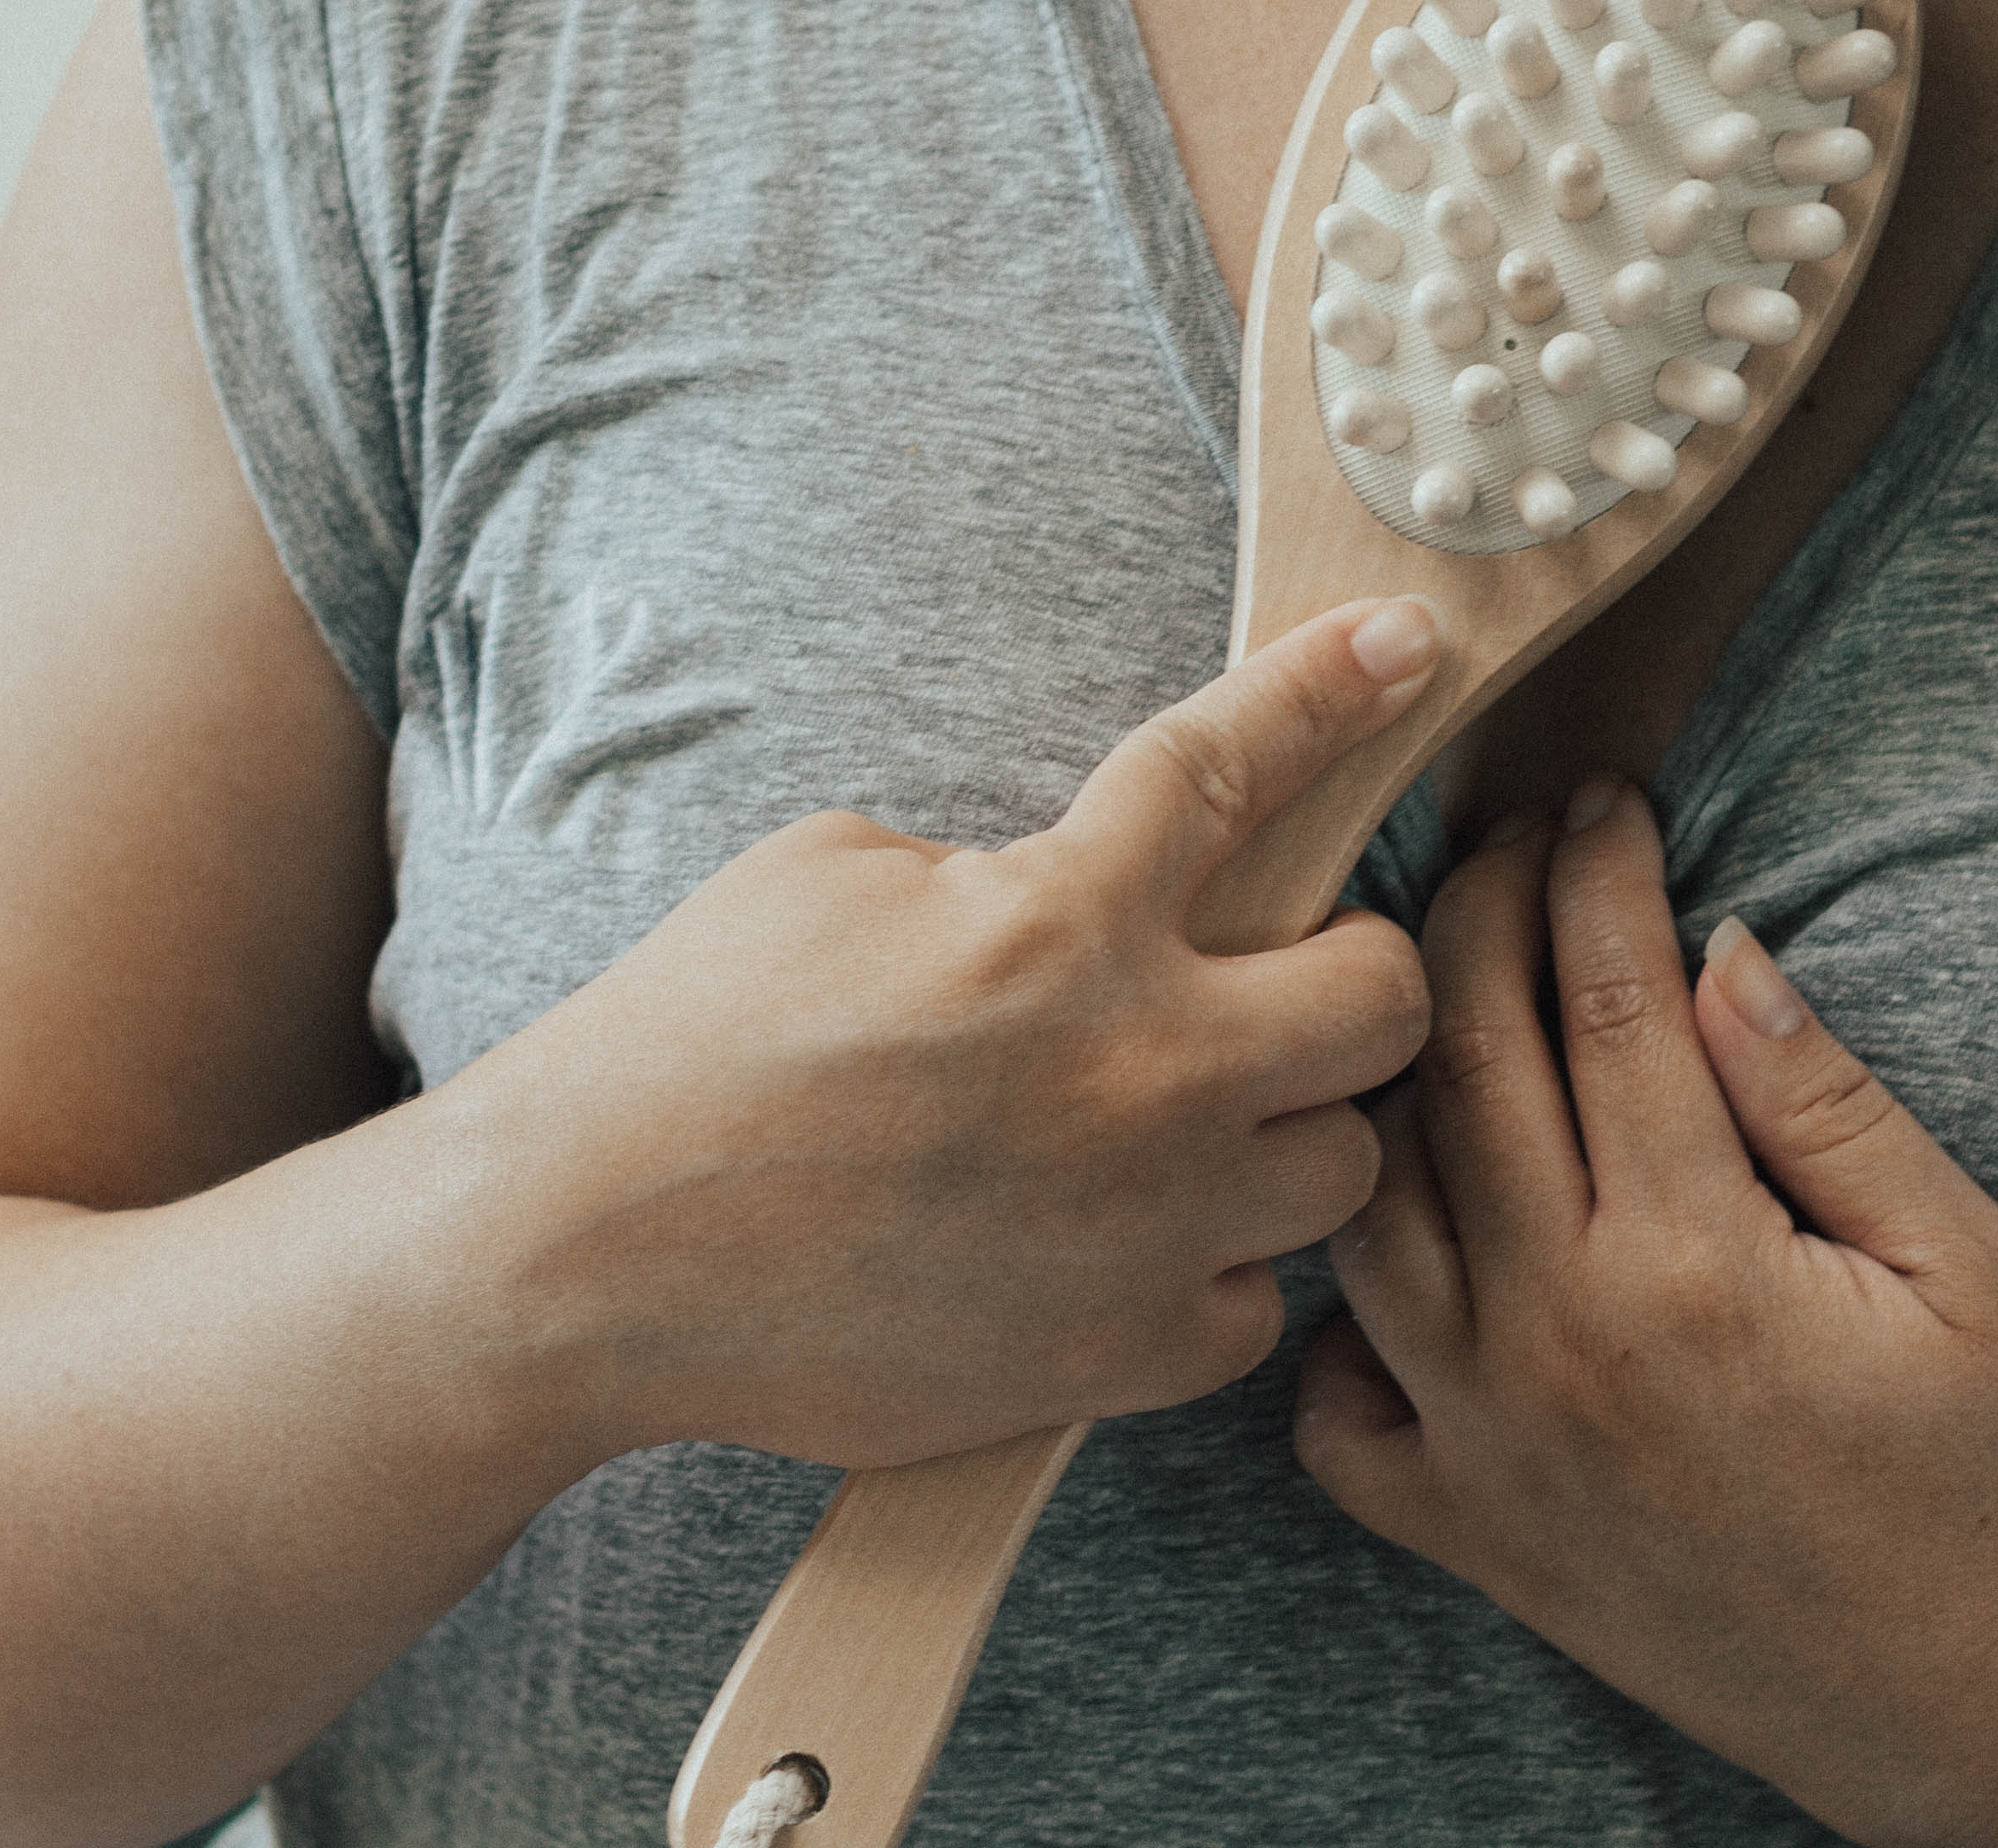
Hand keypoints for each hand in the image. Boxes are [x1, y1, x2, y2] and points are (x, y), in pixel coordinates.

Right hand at [458, 600, 1444, 1472]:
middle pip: (1389, 997)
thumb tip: (1080, 891)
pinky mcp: (1116, 1355)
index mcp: (1062, 914)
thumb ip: (1000, 870)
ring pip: (1346, 1166)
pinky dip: (1205, 1271)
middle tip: (1280, 977)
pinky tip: (1122, 1241)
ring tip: (1184, 1125)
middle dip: (1351, 970)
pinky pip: (1251, 1307)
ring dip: (1283, 1130)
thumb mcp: (831, 872)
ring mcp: (1145, 1223)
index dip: (1332, 688)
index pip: (1239, 762)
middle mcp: (1141, 1068)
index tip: (1402, 641)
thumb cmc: (690, 1043)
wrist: (595, 1252)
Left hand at [1293, 784, 1997, 1847]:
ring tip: (1426, 999)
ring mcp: (1488, 1440)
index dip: (1595, 876)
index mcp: (1690, 1259)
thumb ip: (1830, 1102)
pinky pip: (1333, 1408)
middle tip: (1502, 841)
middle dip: (1472, 917)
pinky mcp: (1465, 1530)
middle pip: (1460, 1067)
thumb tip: (1717, 949)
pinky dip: (1337, 1319)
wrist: (1974, 1708)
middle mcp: (1555, 1340)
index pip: (1603, 1003)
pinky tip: (1394, 1241)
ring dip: (1383, 1084)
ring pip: (1369, 1207)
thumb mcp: (1973, 1269)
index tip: (1601, 800)